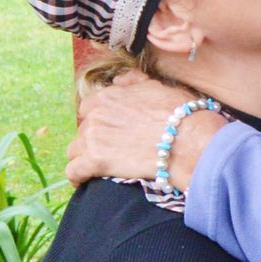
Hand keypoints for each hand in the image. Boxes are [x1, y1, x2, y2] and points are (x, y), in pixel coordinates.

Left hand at [66, 70, 227, 188]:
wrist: (187, 140)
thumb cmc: (179, 114)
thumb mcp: (157, 87)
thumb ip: (134, 81)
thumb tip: (120, 80)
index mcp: (108, 95)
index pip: (89, 108)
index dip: (98, 121)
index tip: (109, 131)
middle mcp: (96, 114)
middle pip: (82, 130)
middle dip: (93, 140)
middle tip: (111, 151)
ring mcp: (93, 137)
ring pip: (74, 150)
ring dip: (84, 158)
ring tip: (98, 168)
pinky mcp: (95, 161)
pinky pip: (73, 171)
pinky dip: (77, 177)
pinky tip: (84, 181)